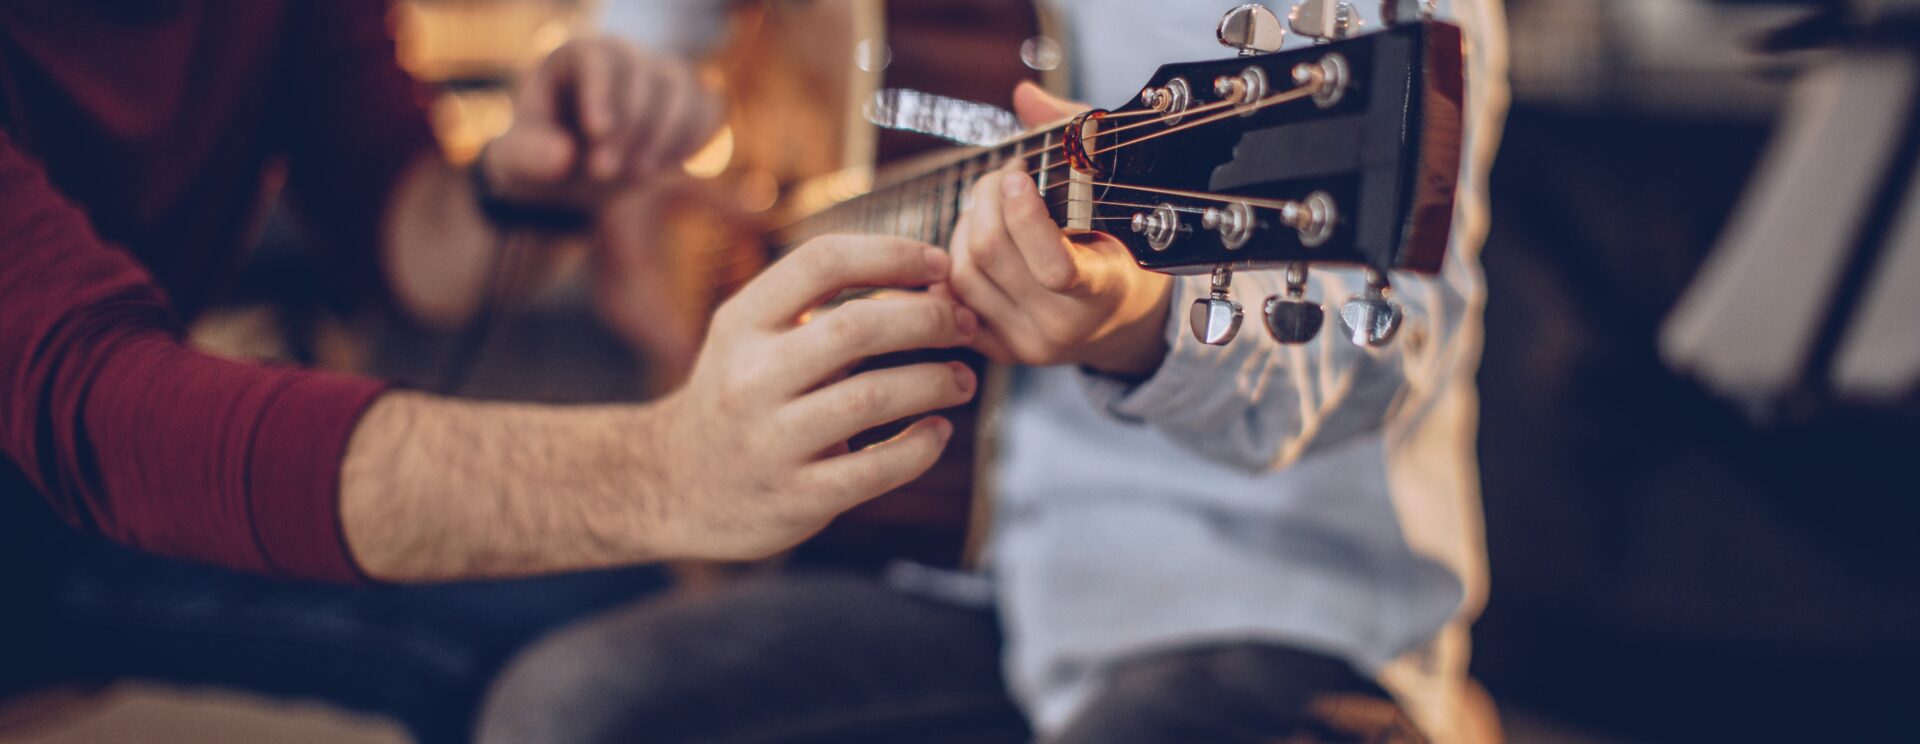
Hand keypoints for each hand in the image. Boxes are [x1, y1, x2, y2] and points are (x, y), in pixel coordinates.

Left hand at [482, 37, 721, 208]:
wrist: (575, 172)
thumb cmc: (541, 157)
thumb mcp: (515, 163)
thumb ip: (527, 157)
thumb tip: (563, 157)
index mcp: (575, 57)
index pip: (598, 58)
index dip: (601, 93)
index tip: (597, 134)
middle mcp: (624, 57)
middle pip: (643, 77)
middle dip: (630, 129)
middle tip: (603, 174)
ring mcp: (661, 77)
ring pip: (682, 90)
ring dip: (665, 137)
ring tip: (635, 176)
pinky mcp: (689, 102)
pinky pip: (709, 110)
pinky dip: (692, 140)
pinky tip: (662, 167)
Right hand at [640, 236, 980, 560]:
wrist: (674, 486)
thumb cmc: (741, 395)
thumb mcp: (755, 338)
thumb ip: (825, 307)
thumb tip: (932, 278)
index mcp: (742, 323)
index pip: (821, 261)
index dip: (892, 254)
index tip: (941, 264)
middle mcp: (750, 376)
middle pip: (856, 326)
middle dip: (928, 318)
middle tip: (965, 324)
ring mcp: (770, 441)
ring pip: (872, 397)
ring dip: (934, 381)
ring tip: (962, 379)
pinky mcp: (795, 498)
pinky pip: (874, 468)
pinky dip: (920, 447)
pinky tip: (939, 432)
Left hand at [943, 82, 1173, 376]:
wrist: (1121, 321)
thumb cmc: (1121, 244)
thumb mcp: (1115, 194)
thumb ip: (1075, 137)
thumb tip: (1024, 96)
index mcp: (1104, 290)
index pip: (1054, 266)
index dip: (1024, 215)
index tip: (1018, 172)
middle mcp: (1063, 327)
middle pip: (991, 255)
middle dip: (984, 200)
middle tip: (1000, 176)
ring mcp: (1027, 344)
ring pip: (963, 275)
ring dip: (965, 227)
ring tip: (988, 208)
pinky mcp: (999, 352)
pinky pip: (952, 300)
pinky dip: (953, 261)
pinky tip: (973, 240)